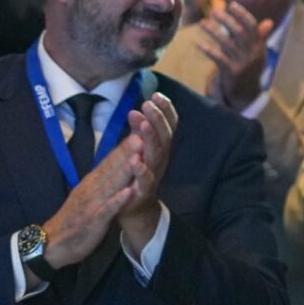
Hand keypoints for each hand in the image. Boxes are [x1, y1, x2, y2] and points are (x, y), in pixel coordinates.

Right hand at [41, 139, 141, 270]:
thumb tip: (115, 165)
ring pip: (111, 183)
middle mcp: (92, 188)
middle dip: (128, 150)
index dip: (125, 145)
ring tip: (139, 154)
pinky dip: (117, 200)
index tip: (139, 130)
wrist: (53, 243)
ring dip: (125, 169)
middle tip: (143, 132)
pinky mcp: (93, 220)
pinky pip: (107, 209)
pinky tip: (129, 192)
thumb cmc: (75, 219)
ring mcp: (93, 203)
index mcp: (93, 182)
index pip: (110, 160)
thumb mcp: (89, 196)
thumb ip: (102, 181)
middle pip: (112, 167)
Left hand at [116, 93, 177, 250]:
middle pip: (164, 136)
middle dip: (157, 118)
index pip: (168, 125)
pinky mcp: (143, 192)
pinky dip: (141, 170)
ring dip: (151, 138)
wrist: (135, 210)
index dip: (165, 110)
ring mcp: (154, 175)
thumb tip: (138, 109)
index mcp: (160, 148)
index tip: (157, 94)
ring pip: (156, 155)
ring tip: (143, 123)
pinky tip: (135, 160)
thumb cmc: (137, 177)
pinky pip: (145, 180)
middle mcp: (161, 160)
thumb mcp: (140, 150)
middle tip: (147, 103)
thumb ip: (139, 132)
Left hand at [193, 2, 274, 108]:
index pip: (252, 26)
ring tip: (202, 23)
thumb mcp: (256, 52)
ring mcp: (242, 63)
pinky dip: (208, 50)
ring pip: (226, 43)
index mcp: (259, 46)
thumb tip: (269, 22)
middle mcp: (252, 54)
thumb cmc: (249, 66)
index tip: (230, 5)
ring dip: (213, 32)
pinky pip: (219, 58)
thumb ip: (259, 37)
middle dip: (226, 20)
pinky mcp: (232, 73)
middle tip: (213, 12)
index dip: (242, 15)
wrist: (246, 92)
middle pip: (239, 33)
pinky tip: (199, 43)